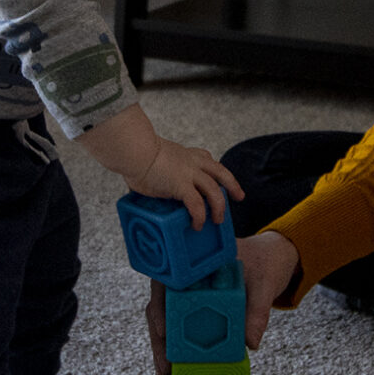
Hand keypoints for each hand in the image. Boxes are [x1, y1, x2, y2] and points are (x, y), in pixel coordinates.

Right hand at [129, 136, 243, 228]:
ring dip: (219, 207)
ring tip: (217, 220)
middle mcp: (191, 162)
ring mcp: (189, 174)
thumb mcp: (149, 159)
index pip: (206, 158)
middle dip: (232, 185)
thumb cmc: (134, 153)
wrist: (134, 150)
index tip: (217, 176)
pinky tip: (198, 224)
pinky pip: (197, 204)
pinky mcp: (181, 186)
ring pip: (214, 191)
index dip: (214, 168)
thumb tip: (136, 180)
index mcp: (184, 154)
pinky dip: (200, 216)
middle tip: (239, 196)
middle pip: (221, 172)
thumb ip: (149, 171)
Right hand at [148, 226, 296, 374]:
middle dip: (159, 342)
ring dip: (164, 352)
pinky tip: (176, 373)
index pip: (167, 283)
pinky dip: (178, 351)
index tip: (163, 331)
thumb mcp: (264, 284)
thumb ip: (258, 310)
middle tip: (165, 371)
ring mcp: (185, 296)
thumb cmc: (262, 264)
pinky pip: (180, 331)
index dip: (160, 306)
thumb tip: (250, 343)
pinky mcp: (193, 312)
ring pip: (165, 324)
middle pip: (160, 310)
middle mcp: (183, 279)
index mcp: (193, 262)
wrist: (268, 259)